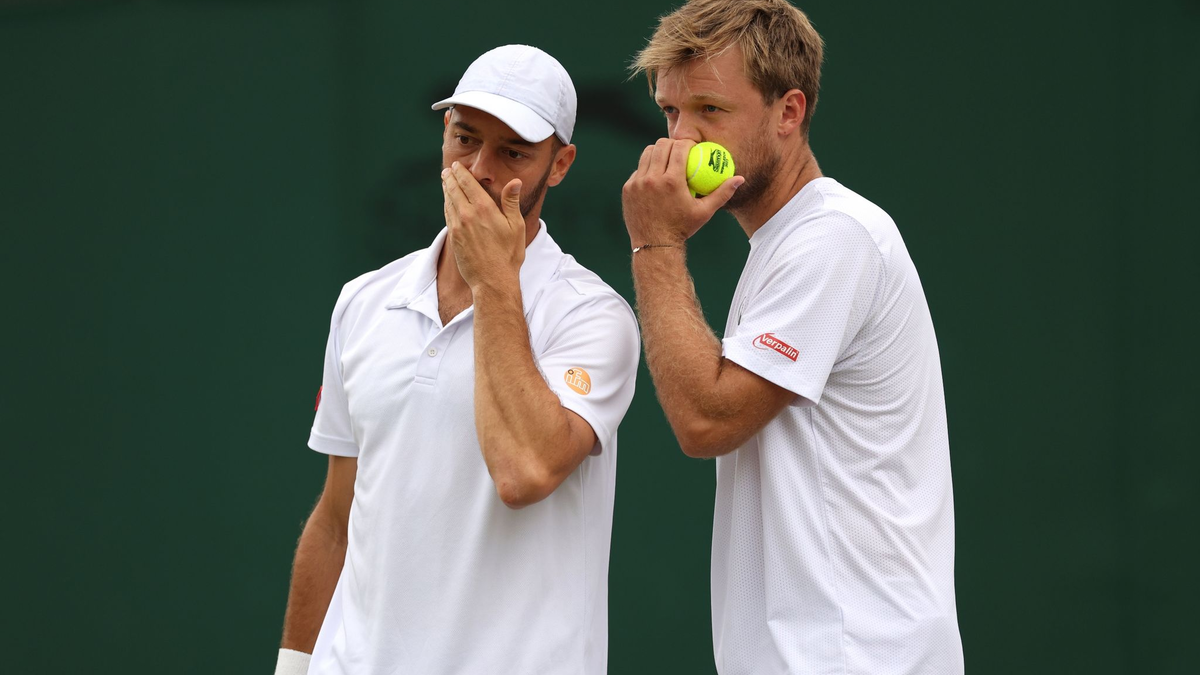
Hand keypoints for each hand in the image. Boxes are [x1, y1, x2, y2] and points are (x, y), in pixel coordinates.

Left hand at [442, 162, 525, 291]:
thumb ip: (511, 202)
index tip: (457, 165)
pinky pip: (448, 215)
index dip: (461, 173)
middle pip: (454, 190)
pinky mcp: (453, 238)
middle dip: (450, 178)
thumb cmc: (509, 255)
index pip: (468, 184)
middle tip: (447, 170)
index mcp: (485, 209)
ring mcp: (458, 227)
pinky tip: (448, 202)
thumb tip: (515, 181)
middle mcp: (468, 215)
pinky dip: (447, 205)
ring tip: (445, 182)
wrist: (492, 281)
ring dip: (446, 190)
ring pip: (449, 202)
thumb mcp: (516, 227)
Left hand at [621, 138, 743, 248]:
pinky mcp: (628, 189)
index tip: (692, 147)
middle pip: (662, 145)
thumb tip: (740, 179)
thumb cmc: (683, 228)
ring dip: (658, 152)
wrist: (655, 245)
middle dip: (672, 143)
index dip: (687, 143)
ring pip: (647, 154)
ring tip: (666, 157)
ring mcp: (638, 183)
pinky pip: (638, 170)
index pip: (679, 148)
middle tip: (679, 149)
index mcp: (672, 181)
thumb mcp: (705, 212)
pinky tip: (655, 174)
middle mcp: (652, 179)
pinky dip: (648, 169)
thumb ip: (722, 193)